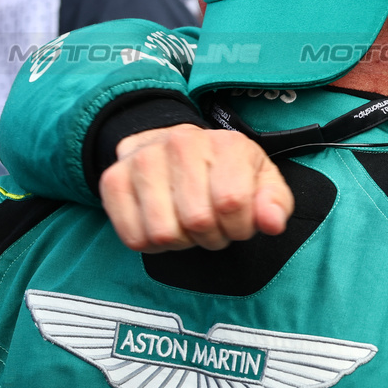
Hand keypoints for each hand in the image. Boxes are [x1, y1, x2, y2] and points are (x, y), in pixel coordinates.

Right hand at [100, 124, 292, 252]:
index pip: (232, 203)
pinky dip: (152, 244)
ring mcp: (143, 160)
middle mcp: (181, 144)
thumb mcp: (261, 181)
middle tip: (214, 226)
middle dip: (212, 237)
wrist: (172, 146)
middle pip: (197, 221)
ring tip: (189, 224)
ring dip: (182, 242)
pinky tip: (164, 223)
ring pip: (163, 234)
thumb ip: (275, 203)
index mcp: (225, 144)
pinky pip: (133, 238)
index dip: (239, 227)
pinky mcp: (113, 180)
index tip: (239, 223)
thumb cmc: (225, 171)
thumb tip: (273, 223)